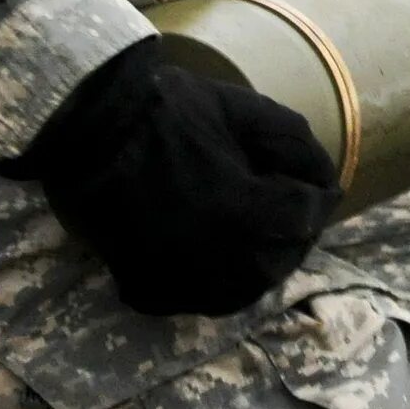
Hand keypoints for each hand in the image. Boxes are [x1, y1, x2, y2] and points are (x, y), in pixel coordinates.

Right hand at [4, 39, 336, 315]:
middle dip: (296, 232)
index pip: (304, 216)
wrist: (84, 129)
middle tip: (297, 210)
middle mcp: (215, 258)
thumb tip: (326, 180)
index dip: (319, 196)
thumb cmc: (164, 109)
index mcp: (241, 210)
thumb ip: (293, 142)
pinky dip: (221, 284)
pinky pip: (200, 300)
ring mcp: (179, 279)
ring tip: (265, 235)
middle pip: (280, 259)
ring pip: (245, 290)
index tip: (323, 186)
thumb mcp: (241, 108)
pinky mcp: (148, 287)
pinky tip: (225, 258)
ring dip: (264, 264)